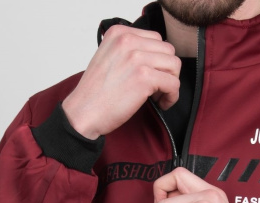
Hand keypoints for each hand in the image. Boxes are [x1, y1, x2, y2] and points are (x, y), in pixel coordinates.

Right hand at [62, 25, 180, 138]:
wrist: (84, 112)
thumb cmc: (96, 92)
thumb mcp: (108, 57)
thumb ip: (128, 51)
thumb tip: (155, 58)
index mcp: (119, 33)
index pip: (156, 39)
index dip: (158, 60)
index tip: (151, 76)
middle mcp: (128, 40)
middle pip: (168, 51)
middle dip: (167, 71)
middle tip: (157, 88)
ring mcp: (137, 58)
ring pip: (174, 65)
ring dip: (171, 82)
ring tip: (158, 96)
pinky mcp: (145, 77)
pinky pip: (174, 84)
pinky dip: (172, 96)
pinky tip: (161, 104)